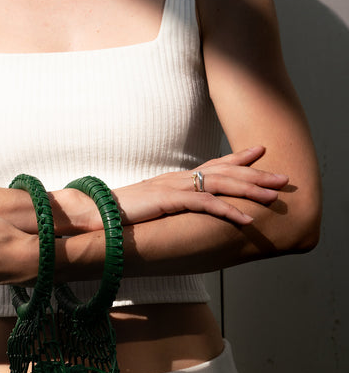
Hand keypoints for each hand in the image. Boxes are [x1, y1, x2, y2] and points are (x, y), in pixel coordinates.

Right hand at [59, 145, 287, 231]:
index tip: (261, 153)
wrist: (91, 213)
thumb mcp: (147, 208)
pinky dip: (229, 212)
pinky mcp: (167, 201)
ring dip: (251, 191)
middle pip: (224, 172)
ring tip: (274, 197)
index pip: (212, 164)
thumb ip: (165, 207)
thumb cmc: (115, 215)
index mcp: (173, 179)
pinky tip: (247, 219)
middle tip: (283, 178)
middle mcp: (177, 178)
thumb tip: (175, 213)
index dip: (238, 159)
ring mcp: (173, 188)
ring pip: (221, 184)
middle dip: (256, 175)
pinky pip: (205, 205)